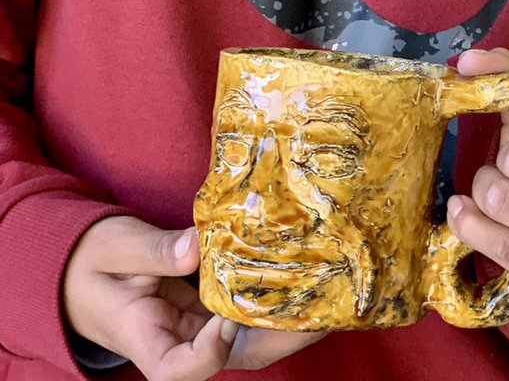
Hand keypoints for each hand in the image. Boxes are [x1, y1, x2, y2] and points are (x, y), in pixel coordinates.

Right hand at [62, 216, 326, 379]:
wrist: (81, 269)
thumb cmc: (90, 261)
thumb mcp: (114, 247)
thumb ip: (154, 250)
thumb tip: (199, 243)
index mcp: (146, 340)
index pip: (181, 370)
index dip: (210, 350)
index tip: (225, 316)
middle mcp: (179, 341)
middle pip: (233, 356)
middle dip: (279, 337)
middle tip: (319, 310)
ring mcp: (197, 325)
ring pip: (248, 333)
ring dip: (285, 315)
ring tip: (326, 288)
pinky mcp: (209, 304)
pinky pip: (244, 305)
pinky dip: (271, 291)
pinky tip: (302, 268)